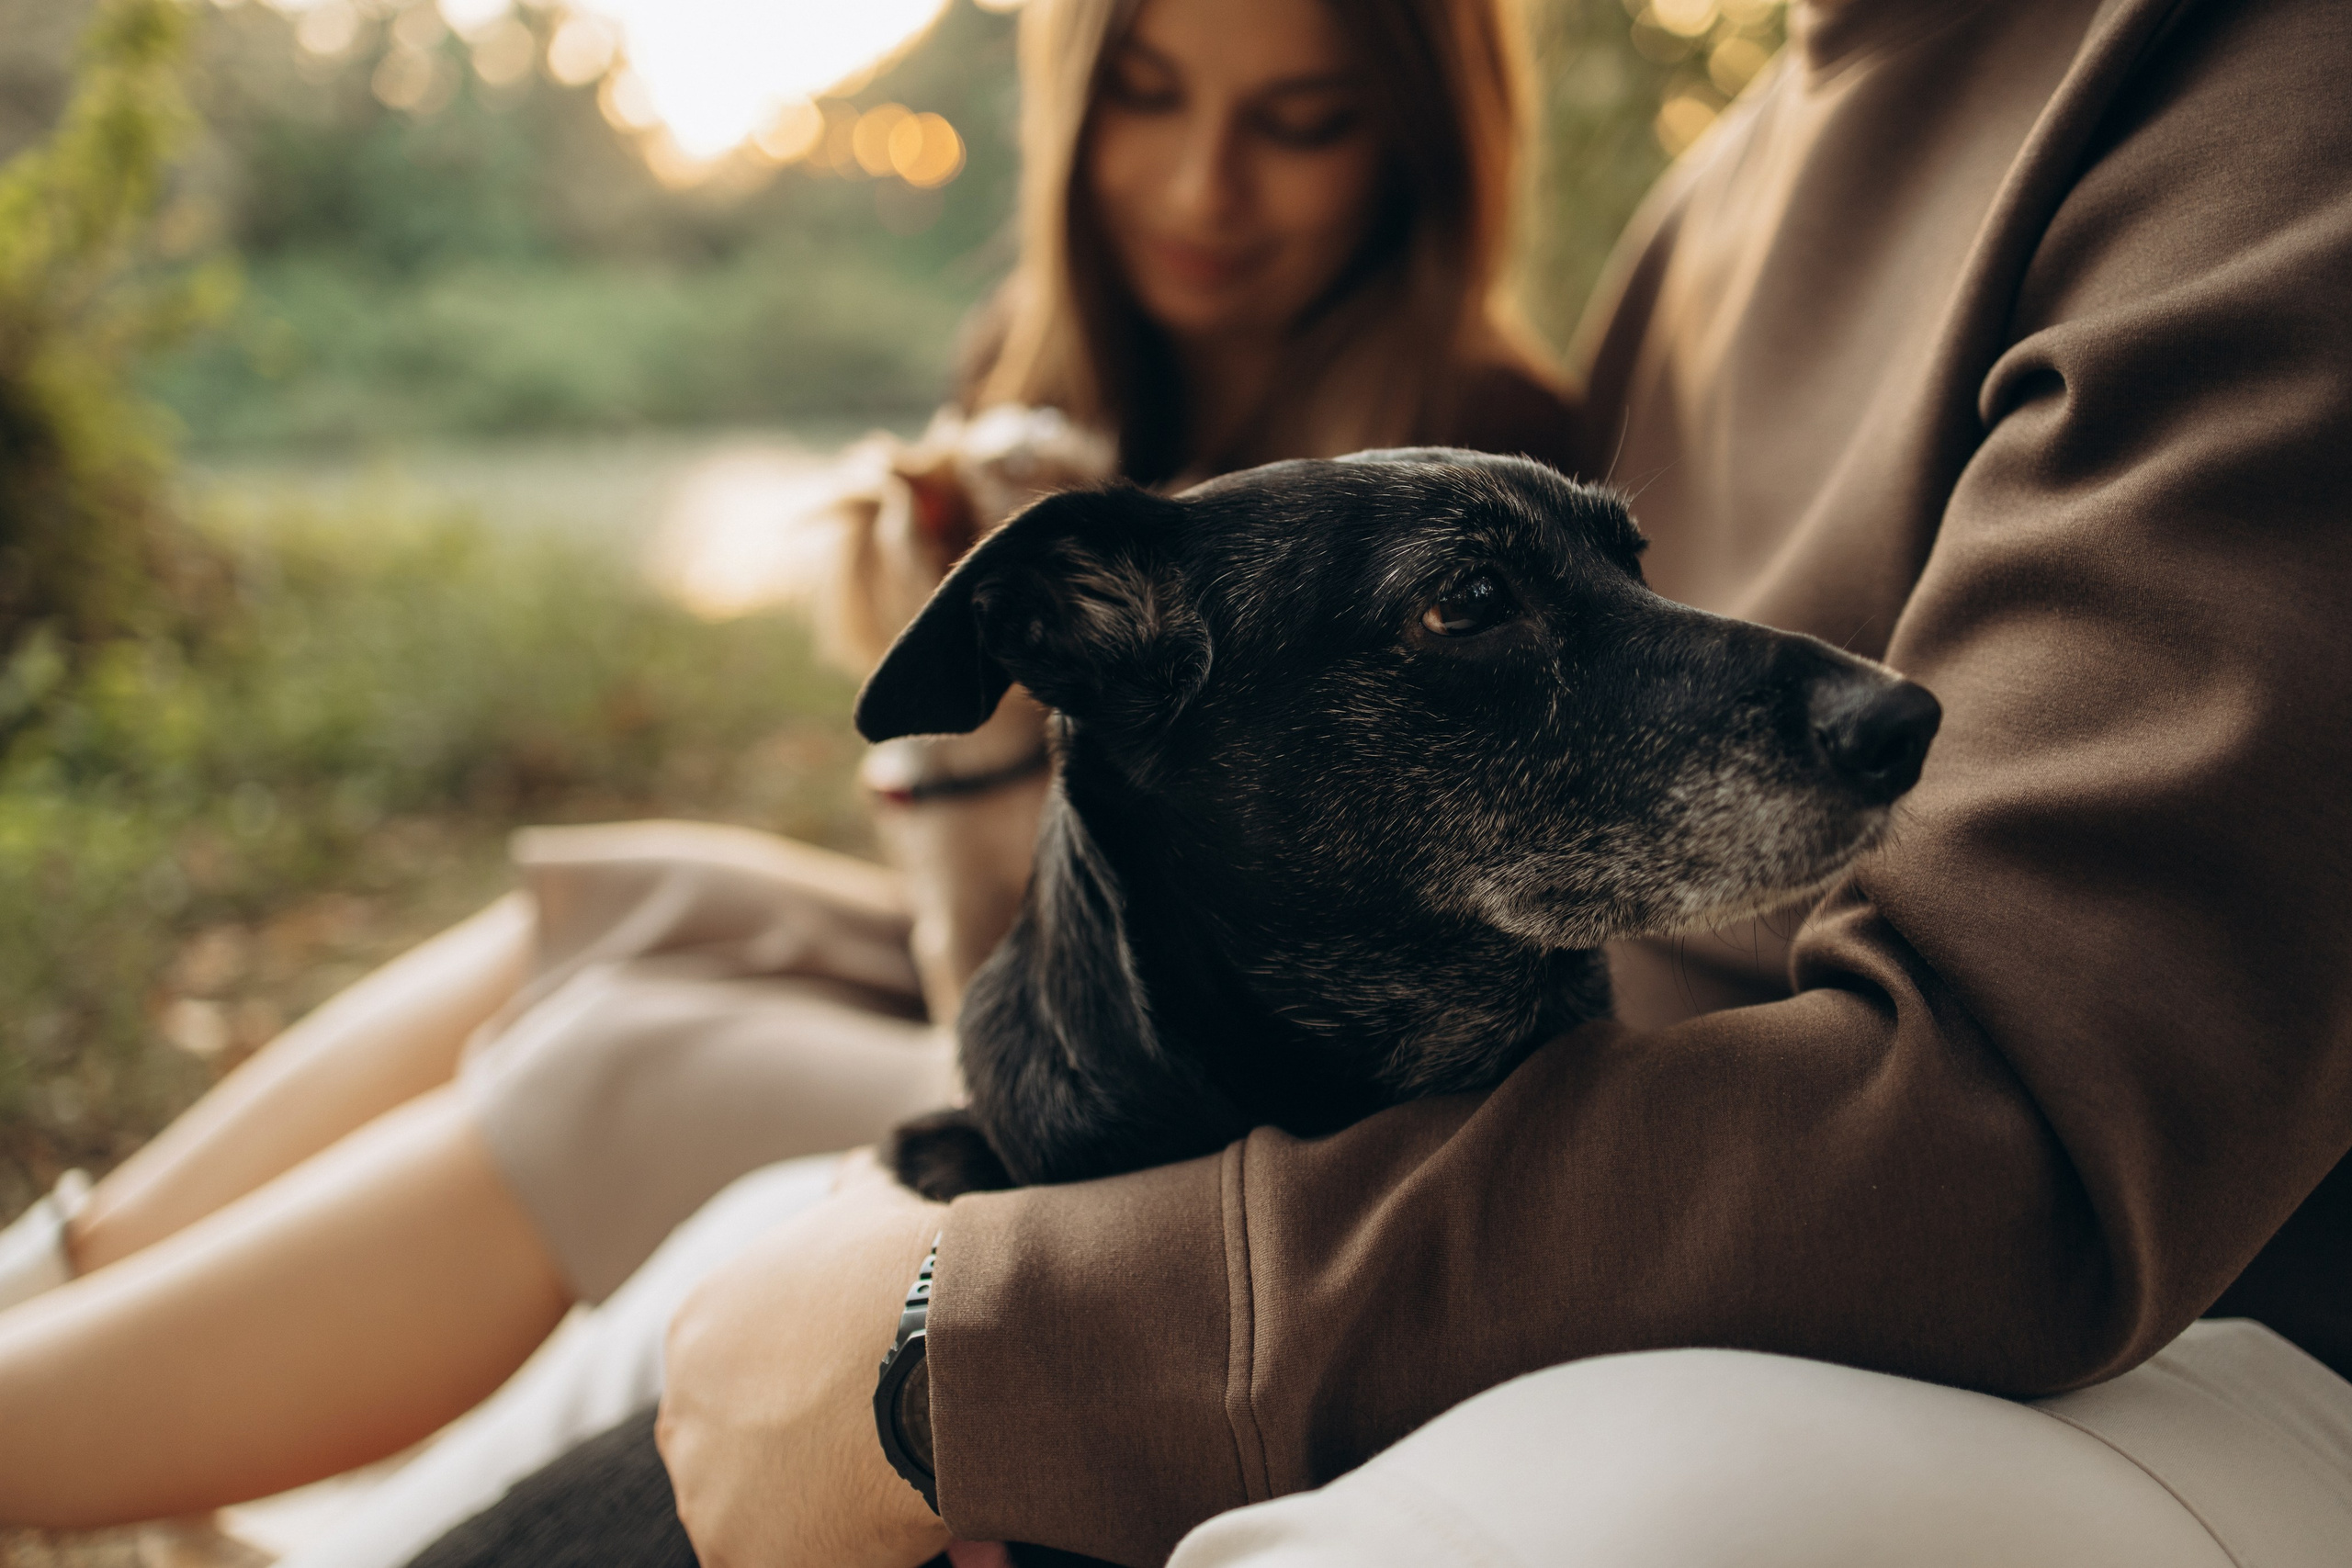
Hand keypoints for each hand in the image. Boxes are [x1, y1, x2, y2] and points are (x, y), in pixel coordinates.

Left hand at [659, 1149, 953, 1567]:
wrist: (941, 1344)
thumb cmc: (913, 1273)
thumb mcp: (871, 1210)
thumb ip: (850, 1197)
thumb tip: (855, 1174)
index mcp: (699, 1327)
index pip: (741, 1377)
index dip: (811, 1392)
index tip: (870, 1398)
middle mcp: (680, 1408)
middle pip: (742, 1449)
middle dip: (810, 1457)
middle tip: (893, 1453)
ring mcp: (703, 1488)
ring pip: (765, 1513)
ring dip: (834, 1509)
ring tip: (910, 1487)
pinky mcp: (738, 1555)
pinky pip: (785, 1563)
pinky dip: (848, 1553)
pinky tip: (908, 1530)